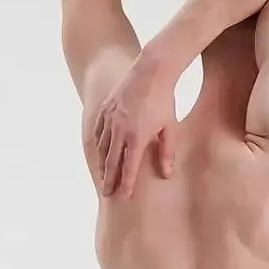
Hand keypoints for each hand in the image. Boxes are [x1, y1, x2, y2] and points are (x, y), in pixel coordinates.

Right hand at [92, 54, 177, 198]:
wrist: (151, 71)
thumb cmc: (164, 101)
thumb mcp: (170, 128)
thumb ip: (167, 153)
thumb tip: (166, 175)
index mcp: (136, 137)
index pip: (128, 168)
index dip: (125, 185)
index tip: (122, 197)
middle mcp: (120, 130)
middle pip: (111, 162)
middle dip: (109, 180)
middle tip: (107, 194)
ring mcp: (110, 119)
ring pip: (102, 148)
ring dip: (102, 164)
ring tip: (104, 177)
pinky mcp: (106, 109)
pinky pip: (98, 132)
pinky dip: (99, 145)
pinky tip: (101, 152)